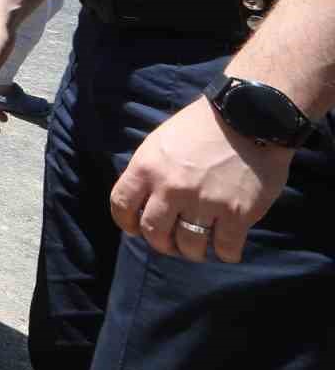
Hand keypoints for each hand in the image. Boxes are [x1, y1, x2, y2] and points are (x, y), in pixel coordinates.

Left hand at [109, 96, 293, 263]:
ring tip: (199, 245)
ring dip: (192, 251)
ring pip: (188, 247)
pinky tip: (226, 247)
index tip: (135, 228)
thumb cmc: (200, 128)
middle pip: (154, 233)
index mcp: (147, 168)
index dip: (126, 223)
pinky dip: (225, 254)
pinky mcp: (237, 213)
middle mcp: (170, 188)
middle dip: (161, 242)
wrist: (249, 116)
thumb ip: (149, 173)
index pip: (120, 206)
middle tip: (172, 241)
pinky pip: (225, 249)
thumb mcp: (160, 143)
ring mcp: (204, 203)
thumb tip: (141, 204)